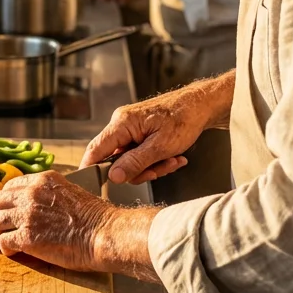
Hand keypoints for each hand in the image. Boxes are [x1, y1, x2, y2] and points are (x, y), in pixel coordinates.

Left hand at [0, 171, 112, 271]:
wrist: (105, 234)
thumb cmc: (94, 219)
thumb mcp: (69, 192)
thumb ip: (48, 195)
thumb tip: (35, 206)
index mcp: (43, 180)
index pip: (9, 186)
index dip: (5, 202)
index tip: (8, 212)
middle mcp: (32, 193)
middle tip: (2, 229)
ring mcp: (28, 214)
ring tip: (6, 242)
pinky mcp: (27, 237)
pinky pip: (3, 241)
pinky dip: (6, 249)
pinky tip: (15, 253)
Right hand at [82, 75, 231, 183]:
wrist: (200, 106)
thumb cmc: (184, 119)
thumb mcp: (160, 147)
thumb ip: (135, 162)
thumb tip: (113, 177)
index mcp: (122, 123)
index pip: (95, 149)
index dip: (92, 170)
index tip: (96, 186)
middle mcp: (122, 123)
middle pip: (115, 159)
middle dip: (138, 170)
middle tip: (158, 170)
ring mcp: (130, 128)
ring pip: (130, 159)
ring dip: (151, 166)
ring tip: (171, 160)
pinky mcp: (139, 132)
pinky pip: (139, 153)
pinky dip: (155, 159)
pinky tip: (171, 157)